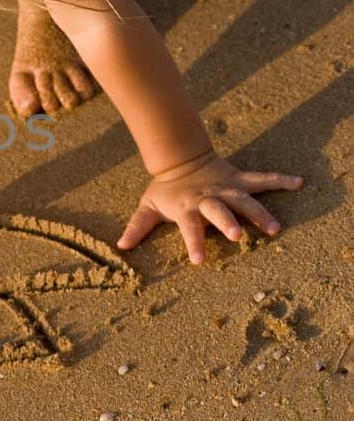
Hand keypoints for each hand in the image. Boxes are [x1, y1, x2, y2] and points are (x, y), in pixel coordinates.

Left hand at [117, 150, 302, 264]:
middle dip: (228, 223)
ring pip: (245, 200)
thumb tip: (122, 246)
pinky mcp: (240, 180)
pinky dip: (281, 180)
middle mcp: (209, 198)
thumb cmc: (167, 189)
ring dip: (259, 213)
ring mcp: (227, 188)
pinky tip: (299, 183)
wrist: (182, 158)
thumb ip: (138, 226)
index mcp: (187, 207)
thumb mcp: (149, 205)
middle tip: (237, 237)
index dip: (194, 243)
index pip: (189, 228)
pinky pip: (263, 179)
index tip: (199, 261)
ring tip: (274, 228)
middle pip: (220, 211)